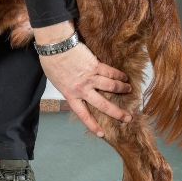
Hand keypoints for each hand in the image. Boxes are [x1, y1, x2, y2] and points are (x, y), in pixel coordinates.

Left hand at [34, 21, 131, 137]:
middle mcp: (82, 89)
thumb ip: (70, 89)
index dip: (93, 125)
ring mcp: (90, 78)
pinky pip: (111, 72)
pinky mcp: (95, 65)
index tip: (101, 134)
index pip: (83, 114)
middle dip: (117, 113)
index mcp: (70, 95)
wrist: (55, 46)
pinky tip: (124, 77)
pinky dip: (119, 75)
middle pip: (103, 105)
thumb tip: (78, 91)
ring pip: (111, 87)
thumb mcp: (57, 82)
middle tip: (128, 118)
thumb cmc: (52, 62)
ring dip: (122, 89)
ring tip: (129, 89)